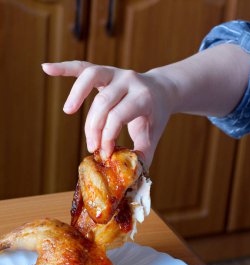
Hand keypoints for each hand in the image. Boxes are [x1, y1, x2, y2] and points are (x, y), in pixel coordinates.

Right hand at [42, 61, 173, 166]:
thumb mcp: (153, 135)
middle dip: (94, 128)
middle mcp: (129, 80)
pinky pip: (82, 66)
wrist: (162, 91)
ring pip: (91, 77)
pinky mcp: (105, 71)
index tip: (105, 153)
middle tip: (92, 147)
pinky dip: (64, 68)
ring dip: (77, 94)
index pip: (118, 116)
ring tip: (68, 111)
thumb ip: (143, 153)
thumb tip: (130, 173)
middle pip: (103, 103)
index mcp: (143, 97)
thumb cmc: (155, 116)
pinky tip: (46, 68)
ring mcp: (116, 72)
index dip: (108, 136)